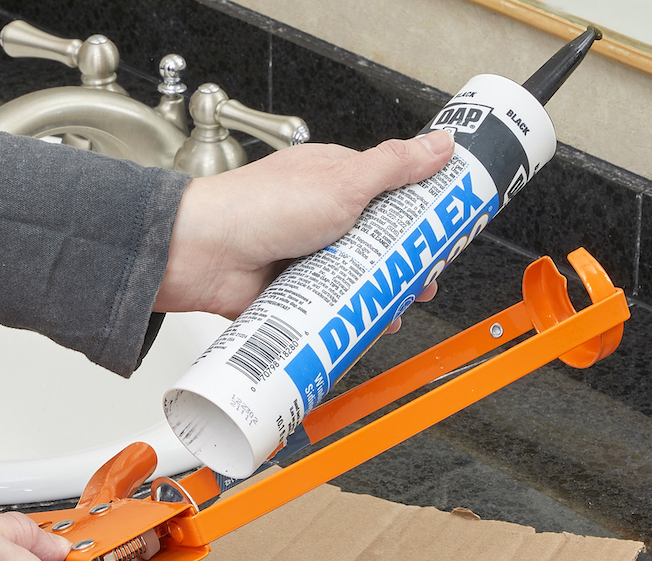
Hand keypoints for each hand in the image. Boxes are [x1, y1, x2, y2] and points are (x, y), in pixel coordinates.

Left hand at [156, 129, 454, 318]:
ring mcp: (306, 257)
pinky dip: (348, 317)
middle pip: (378, 244)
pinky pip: (329, 308)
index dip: (421, 214)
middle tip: (425, 279)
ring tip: (398, 307)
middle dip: (406, 264)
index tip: (447, 231)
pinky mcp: (292, 293)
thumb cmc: (258, 207)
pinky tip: (363, 324)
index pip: (391, 195)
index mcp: (334, 180)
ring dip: (380, 294)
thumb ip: (394, 165)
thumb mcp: (342, 180)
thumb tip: (439, 145)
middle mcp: (321, 217)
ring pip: (357, 279)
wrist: (203, 255)